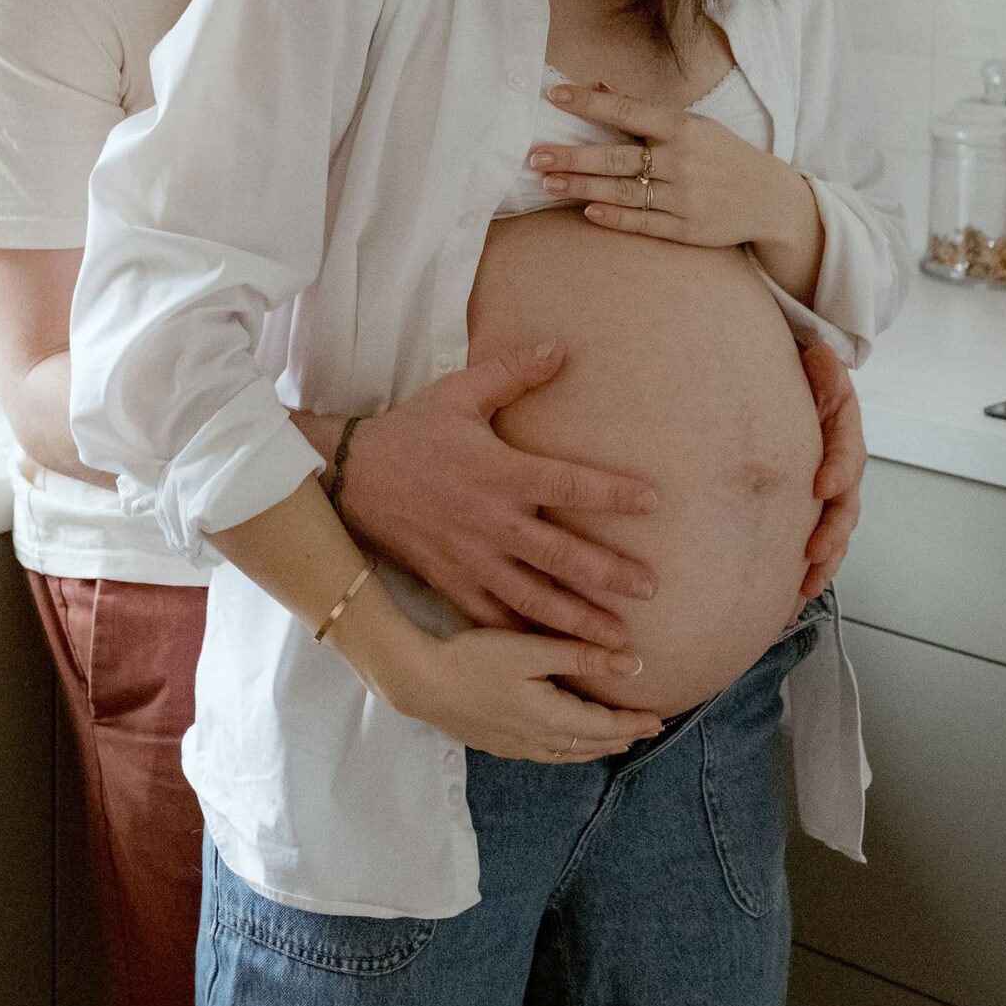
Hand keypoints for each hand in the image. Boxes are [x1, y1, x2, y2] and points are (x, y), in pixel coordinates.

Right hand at [337, 347, 660, 650]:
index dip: (613, 493)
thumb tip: (560, 348)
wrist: (351, 477)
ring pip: (535, 598)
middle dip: (610, 575)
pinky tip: (557, 657)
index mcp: (501, 473)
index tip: (654, 501)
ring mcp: (473, 560)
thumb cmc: (411, 432)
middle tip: (652, 589)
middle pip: (562, 555)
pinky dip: (527, 638)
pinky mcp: (453, 583)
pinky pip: (495, 618)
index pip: (569, 484)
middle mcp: (493, 522)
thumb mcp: (459, 393)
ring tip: (619, 642)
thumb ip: (512, 373)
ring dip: (579, 620)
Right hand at [385, 624, 664, 762]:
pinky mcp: (497, 744)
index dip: (633, 723)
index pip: (604, 725)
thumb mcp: (531, 649)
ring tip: (616, 742)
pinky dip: (569, 751)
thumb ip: (581, 656)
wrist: (421, 683)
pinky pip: (547, 755)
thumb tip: (633, 665)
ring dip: (596, 747)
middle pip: (590, 744)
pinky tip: (566, 744)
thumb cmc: (475, 658)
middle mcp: (537, 739)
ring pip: (568, 754)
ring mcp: (515, 746)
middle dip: (621, 738)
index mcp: (551, 717)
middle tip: (648, 733)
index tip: (659, 719)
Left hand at [531, 81, 824, 305]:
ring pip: (622, 193)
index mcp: (683, 127)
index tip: (553, 96)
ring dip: (581, 189)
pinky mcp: (687, 229)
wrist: (772, 199)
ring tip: (548, 184)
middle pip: (615, 158)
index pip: (627, 110)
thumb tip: (598, 86)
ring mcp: (684, 197)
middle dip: (572, 157)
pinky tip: (586, 213)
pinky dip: (613, 218)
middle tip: (534, 156)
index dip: (588, 102)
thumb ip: (646, 112)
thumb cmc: (724, 155)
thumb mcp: (694, 125)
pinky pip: (642, 223)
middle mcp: (682, 161)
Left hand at [797, 340, 865, 599]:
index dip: (838, 470)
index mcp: (844, 433)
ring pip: (834, 535)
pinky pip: (814, 547)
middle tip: (814, 553)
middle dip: (832, 534)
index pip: (848, 455)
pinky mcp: (810, 511)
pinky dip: (806, 573)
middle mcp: (841, 469)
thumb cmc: (805, 379)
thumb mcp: (816, 366)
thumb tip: (824, 354)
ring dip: (823, 564)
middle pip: (846, 508)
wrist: (798, 385)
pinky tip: (788, 599)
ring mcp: (828, 494)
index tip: (821, 486)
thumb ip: (822, 366)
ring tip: (804, 587)